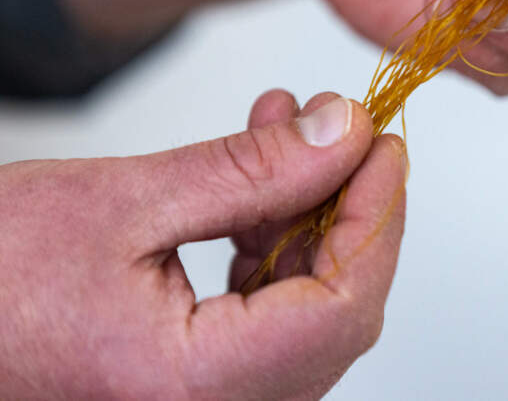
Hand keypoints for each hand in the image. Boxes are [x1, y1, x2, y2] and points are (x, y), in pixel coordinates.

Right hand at [0, 91, 405, 398]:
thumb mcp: (124, 203)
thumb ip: (249, 170)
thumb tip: (343, 134)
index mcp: (193, 390)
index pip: (341, 307)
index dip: (378, 218)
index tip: (383, 146)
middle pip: (335, 310)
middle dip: (347, 208)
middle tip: (344, 131)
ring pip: (306, 306)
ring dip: (306, 213)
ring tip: (288, 133)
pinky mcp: (196, 380)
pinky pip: (267, 312)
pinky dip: (271, 240)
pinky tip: (258, 178)